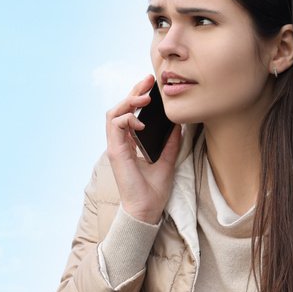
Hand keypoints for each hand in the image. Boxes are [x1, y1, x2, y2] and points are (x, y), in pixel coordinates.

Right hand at [105, 74, 181, 222]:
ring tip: (145, 99)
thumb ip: (170, 143)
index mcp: (130, 144)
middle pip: (120, 108)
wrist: (146, 210)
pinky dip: (127, 119)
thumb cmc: (153, 191)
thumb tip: (179, 125)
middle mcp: (121, 143)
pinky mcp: (116, 153)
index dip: (138, 98)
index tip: (152, 87)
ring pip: (113, 113)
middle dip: (134, 92)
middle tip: (149, 81)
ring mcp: (116, 147)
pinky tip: (141, 123)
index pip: (130, 114)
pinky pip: (115, 126)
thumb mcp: (167, 161)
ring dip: (128, 102)